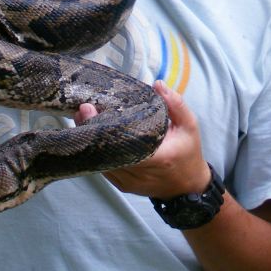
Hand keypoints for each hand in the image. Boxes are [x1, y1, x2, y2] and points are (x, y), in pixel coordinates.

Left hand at [76, 81, 210, 198]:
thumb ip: (175, 104)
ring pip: (102, 162)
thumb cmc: (188, 152)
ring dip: (90, 141)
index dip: (104, 128)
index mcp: (158, 157)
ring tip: (82, 120)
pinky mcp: (122, 186)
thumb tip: (156, 84)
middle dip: (91, 130)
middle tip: (82, 111)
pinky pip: (104, 169)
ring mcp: (129, 182)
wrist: (187, 186)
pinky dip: (96, 153)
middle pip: (107, 152)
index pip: (124, 144)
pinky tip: (91, 137)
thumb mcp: (189, 126)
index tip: (91, 109)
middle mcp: (140, 173)